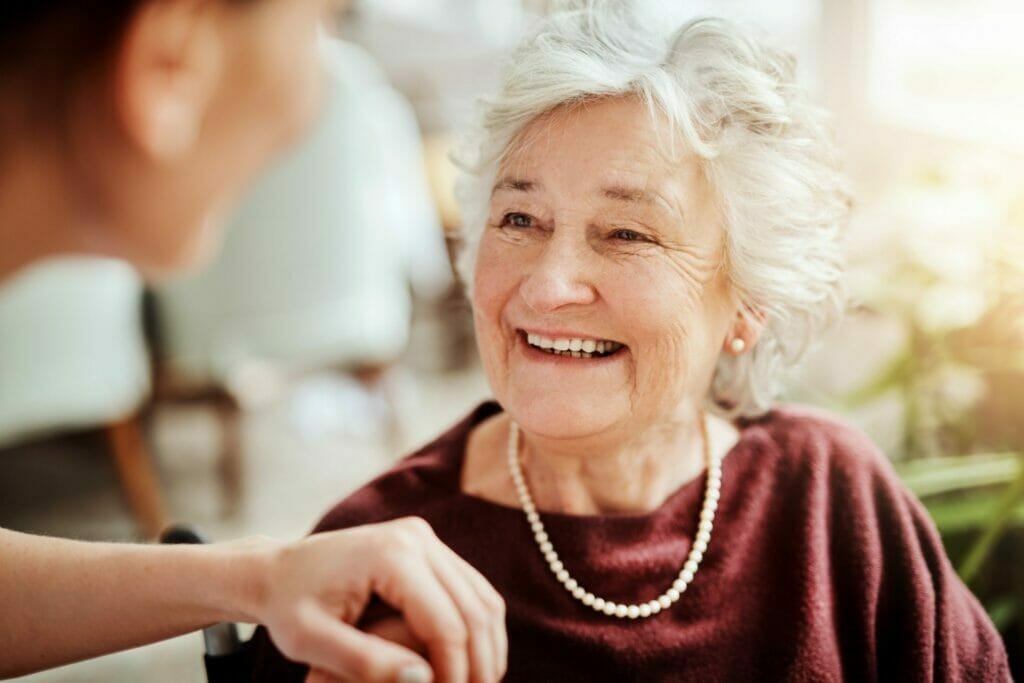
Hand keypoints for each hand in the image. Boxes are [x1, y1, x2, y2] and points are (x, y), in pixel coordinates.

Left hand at [255, 517, 506, 682]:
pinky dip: (477, 628)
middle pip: (475, 608)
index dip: (455, 671)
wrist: (276, 569)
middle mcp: (416, 537)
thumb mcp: (311, 643)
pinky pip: (471, 590)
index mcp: (390, 555)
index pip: (446, 622)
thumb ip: (364, 663)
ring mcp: (425, 538)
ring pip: (483, 597)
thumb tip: (423, 679)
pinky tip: (469, 663)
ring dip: (487, 647)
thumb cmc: (288, 607)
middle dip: (480, 663)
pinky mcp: (427, 546)